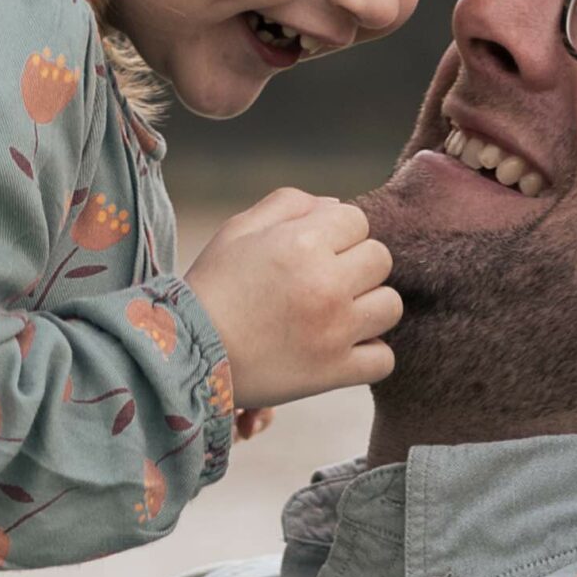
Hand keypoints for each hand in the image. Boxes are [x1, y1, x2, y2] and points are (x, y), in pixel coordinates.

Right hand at [183, 189, 397, 407]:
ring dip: (368, 308)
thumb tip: (335, 206)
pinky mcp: (335, 371)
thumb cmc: (213, 287)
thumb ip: (290, 205)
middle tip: (324, 283)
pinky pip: (383, 359)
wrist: (186, 355)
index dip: (337, 233)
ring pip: (390, 306)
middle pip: (380, 259)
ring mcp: (335, 330)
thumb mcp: (239, 230)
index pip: (357, 220)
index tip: (314, 252)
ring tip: (336, 315)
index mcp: (302, 242)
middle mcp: (326, 283)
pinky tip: (342, 348)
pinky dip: (369, 355)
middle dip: (356, 266)